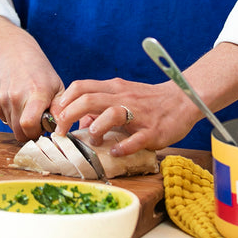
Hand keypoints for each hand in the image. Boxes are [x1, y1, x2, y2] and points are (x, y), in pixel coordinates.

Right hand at [0, 16, 63, 140]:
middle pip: (19, 132)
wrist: (14, 53)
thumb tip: (61, 128)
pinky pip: (3, 119)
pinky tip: (17, 103)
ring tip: (27, 108)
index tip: (43, 127)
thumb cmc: (39, 72)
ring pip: (11, 127)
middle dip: (29, 132)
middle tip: (36, 122)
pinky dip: (10, 117)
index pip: (29, 125)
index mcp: (36, 93)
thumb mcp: (57, 86)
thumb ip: (60, 108)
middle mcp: (16, 96)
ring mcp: (3, 98)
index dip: (37, 132)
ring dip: (20, 123)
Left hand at [51, 43, 237, 154]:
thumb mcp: (121, 96)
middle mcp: (123, 97)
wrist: (182, 99)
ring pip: (113, 113)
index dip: (64, 100)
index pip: (81, 86)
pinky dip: (122, 146)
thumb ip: (100, 105)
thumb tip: (79, 121)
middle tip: (60, 132)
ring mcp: (138, 114)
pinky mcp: (152, 131)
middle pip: (90, 99)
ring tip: (91, 138)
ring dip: (97, 126)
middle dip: (69, 115)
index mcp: (113, 88)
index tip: (56, 116)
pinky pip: (136, 139)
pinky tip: (114, 151)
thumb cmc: (147, 100)